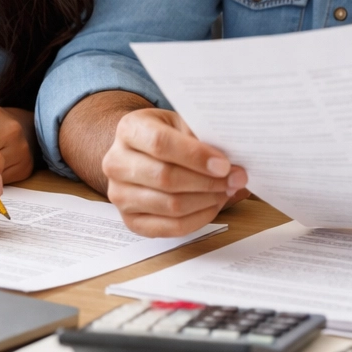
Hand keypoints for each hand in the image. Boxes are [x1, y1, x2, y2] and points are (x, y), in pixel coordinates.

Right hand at [102, 107, 247, 236]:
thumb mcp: (182, 124)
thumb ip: (202, 138)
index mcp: (129, 130)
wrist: (143, 152)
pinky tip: (213, 205)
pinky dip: (198, 219)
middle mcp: (116, 163)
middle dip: (207, 181)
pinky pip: (170, 228)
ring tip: (226, 190)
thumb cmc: (168, 135)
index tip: (224, 165)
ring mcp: (119, 195)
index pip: (160, 144)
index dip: (195, 156)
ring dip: (206, 200)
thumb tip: (233, 164)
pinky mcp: (130, 221)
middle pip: (165, 178)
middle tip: (235, 179)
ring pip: (170, 205)